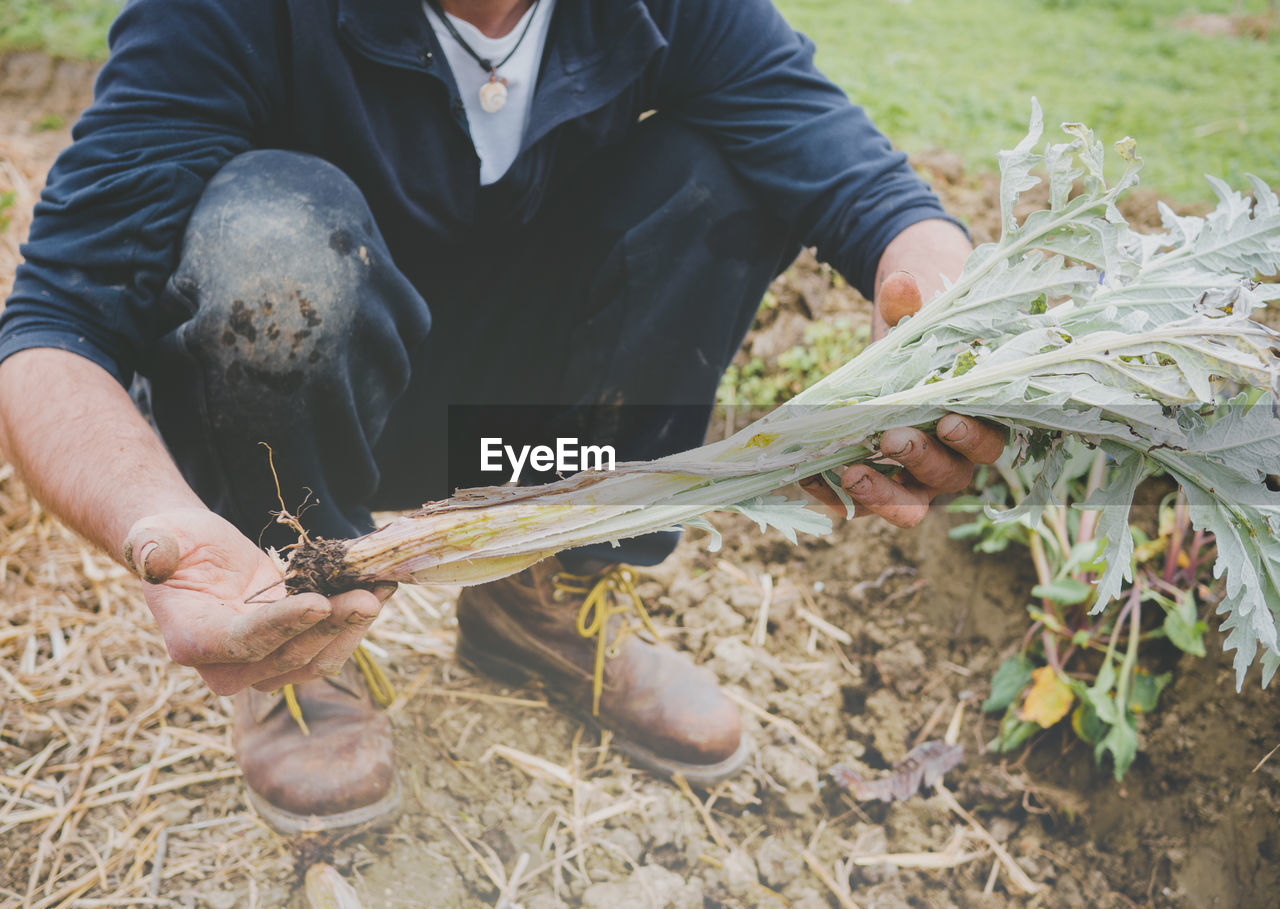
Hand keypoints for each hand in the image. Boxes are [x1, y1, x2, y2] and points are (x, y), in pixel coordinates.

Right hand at [123, 508, 393, 694]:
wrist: (191, 554)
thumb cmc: (171, 543)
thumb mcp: (155, 537)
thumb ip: (152, 549)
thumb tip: (154, 558)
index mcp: (192, 642)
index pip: (244, 642)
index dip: (283, 625)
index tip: (320, 602)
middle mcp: (227, 667)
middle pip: (289, 655)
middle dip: (332, 625)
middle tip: (369, 595)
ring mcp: (262, 664)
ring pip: (317, 659)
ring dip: (353, 628)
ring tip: (383, 591)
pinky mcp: (290, 650)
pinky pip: (329, 645)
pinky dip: (355, 621)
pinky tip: (381, 591)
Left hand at [800, 271, 1004, 527]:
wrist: (884, 363)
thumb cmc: (913, 343)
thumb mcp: (911, 323)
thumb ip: (908, 307)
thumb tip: (902, 284)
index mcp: (976, 424)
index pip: (987, 444)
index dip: (970, 438)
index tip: (945, 420)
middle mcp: (951, 461)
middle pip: (948, 479)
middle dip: (920, 461)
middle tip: (890, 439)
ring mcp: (913, 482)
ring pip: (909, 507)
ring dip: (881, 495)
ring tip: (851, 472)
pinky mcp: (875, 490)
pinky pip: (858, 505)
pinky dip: (834, 496)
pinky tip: (810, 478)